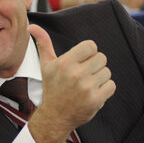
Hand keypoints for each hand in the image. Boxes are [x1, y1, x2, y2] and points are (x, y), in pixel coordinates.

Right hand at [27, 25, 115, 142]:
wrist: (54, 117)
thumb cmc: (52, 88)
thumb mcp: (46, 66)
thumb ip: (43, 44)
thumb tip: (32, 26)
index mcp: (64, 63)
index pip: (91, 46)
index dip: (89, 53)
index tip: (82, 62)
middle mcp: (75, 74)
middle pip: (101, 58)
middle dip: (95, 66)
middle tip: (84, 76)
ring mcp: (86, 88)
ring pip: (107, 72)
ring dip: (100, 78)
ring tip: (87, 86)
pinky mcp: (95, 100)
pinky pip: (111, 85)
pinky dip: (105, 90)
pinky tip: (93, 94)